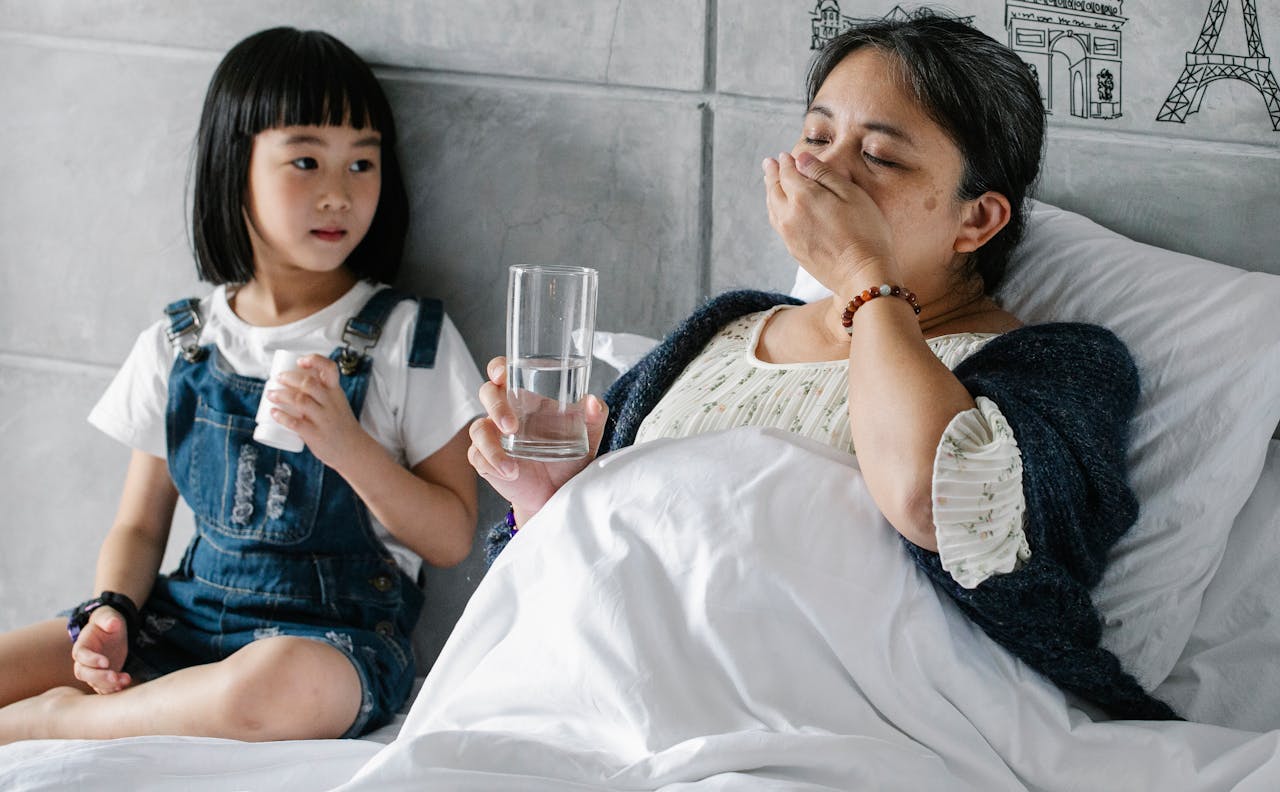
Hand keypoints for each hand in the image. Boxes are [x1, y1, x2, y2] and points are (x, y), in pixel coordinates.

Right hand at [71, 607, 131, 693]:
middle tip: (115, 676)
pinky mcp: (102, 677)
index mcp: (82, 645)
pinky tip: (123, 686)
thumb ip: (108, 619)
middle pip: (84, 673)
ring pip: (94, 683)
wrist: (111, 630)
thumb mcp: (108, 617)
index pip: (81, 655)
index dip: (91, 660)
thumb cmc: (107, 621)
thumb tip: (112, 623)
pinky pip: (103, 687)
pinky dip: (112, 689)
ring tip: (126, 680)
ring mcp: (92, 670)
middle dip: (99, 677)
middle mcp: (83, 661)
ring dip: (109, 685)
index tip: (106, 662)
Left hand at [267, 355, 367, 468]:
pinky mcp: (315, 434)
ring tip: (270, 394)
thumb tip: (292, 383)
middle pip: (309, 383)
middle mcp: (331, 403)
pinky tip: (273, 412)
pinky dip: (282, 417)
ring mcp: (324, 419)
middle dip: (289, 378)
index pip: (330, 368)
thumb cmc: (341, 424)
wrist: (354, 450)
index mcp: (336, 392)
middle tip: (277, 378)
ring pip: (300, 401)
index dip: (314, 360)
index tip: (300, 361)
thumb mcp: (337, 403)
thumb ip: (319, 393)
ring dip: (281, 395)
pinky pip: (295, 423)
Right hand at [468, 357, 608, 521]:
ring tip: (512, 464)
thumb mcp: (588, 436)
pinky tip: (511, 472)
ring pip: (478, 429)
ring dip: (491, 444)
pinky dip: (493, 463)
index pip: (505, 373)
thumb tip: (593, 402)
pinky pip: (478, 456)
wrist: (559, 492)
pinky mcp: (487, 460)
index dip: (498, 367)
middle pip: (487, 394)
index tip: (502, 373)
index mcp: (527, 399)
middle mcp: (506, 413)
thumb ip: (595, 416)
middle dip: (496, 407)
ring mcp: (493, 436)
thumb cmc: (570, 458)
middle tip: (511, 426)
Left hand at [762, 151, 897, 293]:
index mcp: (803, 197)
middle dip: (772, 174)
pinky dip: (774, 210)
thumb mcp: (851, 194)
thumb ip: (824, 174)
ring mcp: (789, 235)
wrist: (861, 275)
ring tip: (771, 183)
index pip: (788, 174)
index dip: (786, 163)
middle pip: (774, 190)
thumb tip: (800, 159)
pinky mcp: (793, 250)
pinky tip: (778, 209)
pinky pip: (777, 224)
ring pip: (772, 208)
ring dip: (770, 192)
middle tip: (769, 164)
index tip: (784, 155)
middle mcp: (789, 215)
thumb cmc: (865, 232)